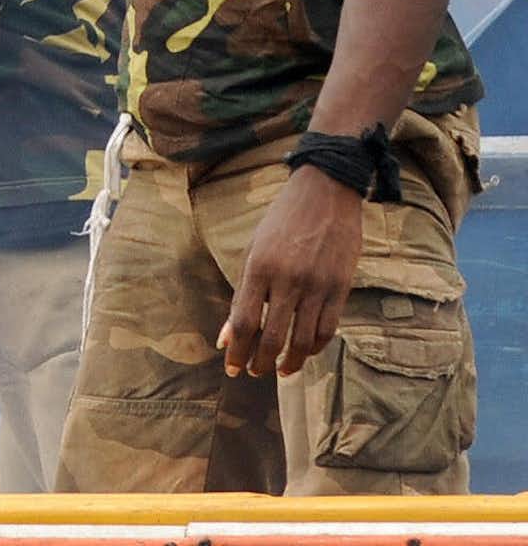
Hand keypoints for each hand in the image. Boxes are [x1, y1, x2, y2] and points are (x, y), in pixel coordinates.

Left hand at [220, 165, 363, 376]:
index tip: (232, 368)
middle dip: (259, 362)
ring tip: (278, 370)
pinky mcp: (340, 289)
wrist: (325, 193)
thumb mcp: (255, 249)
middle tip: (253, 373)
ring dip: (287, 362)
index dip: (237, 350)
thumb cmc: (282, 221)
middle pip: (271, 337)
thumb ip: (243, 292)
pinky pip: (326, 331)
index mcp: (259, 266)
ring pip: (301, 340)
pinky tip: (302, 353)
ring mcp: (316, 285)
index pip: (244, 321)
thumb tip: (227, 335)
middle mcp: (287, 279)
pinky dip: (312, 348)